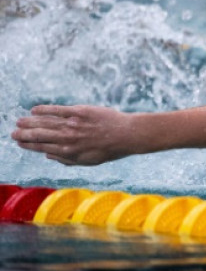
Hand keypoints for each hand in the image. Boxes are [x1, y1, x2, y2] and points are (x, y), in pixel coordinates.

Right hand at [12, 105, 138, 165]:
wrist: (126, 135)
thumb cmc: (108, 150)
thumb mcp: (87, 161)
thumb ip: (66, 159)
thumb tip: (47, 155)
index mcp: (69, 152)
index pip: (42, 147)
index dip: (29, 145)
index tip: (19, 142)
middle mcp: (68, 138)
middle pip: (40, 135)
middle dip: (25, 134)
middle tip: (14, 132)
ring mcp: (73, 124)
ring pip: (46, 122)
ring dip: (31, 122)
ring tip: (20, 121)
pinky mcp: (80, 112)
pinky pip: (58, 110)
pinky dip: (45, 110)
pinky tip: (35, 109)